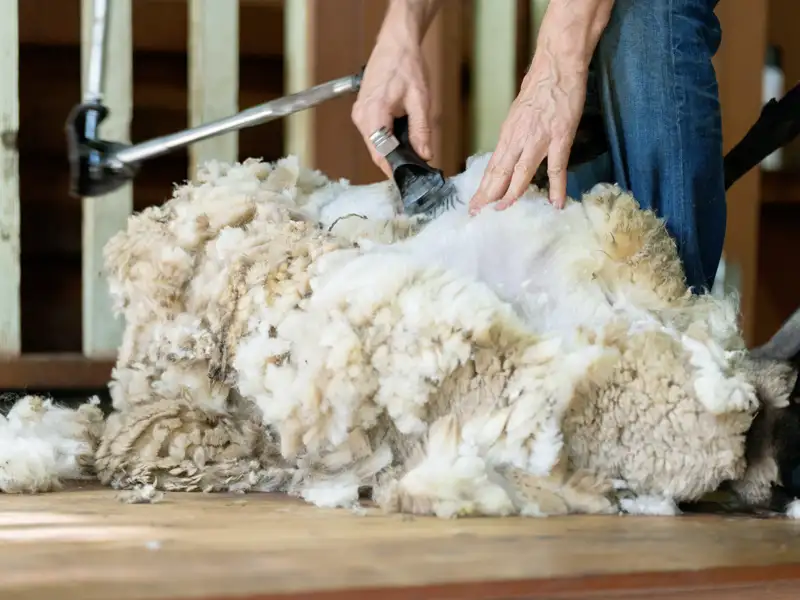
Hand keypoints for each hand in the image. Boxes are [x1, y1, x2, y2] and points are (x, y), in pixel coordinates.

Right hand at [351, 34, 433, 177]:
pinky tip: (400, 139)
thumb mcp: (420, 99)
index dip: (395, 169)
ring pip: (374, 145)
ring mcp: (359, 114)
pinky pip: (372, 134)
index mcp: (374, 113)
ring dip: (390, 151)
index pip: (381, 153)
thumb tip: (425, 154)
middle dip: (395, 162)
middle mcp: (362, 116)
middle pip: (376, 152)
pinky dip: (386, 140)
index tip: (410, 177)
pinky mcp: (362, 111)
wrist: (395, 44)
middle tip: (416, 168)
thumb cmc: (406, 65)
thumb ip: (422, 130)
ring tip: (411, 154)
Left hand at [468, 54, 587, 213]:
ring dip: (511, 194)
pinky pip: (557, 168)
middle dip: (487, 196)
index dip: (482, 188)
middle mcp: (518, 140)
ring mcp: (538, 140)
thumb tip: (511, 154)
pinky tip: (556, 203)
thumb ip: (515, 136)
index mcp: (508, 134)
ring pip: (520, 174)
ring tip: (503, 210)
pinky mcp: (559, 137)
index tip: (474, 204)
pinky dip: (557, 187)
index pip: (491, 167)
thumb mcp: (518, 114)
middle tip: (477, 213)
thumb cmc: (540, 87)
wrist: (557, 66)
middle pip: (499, 174)